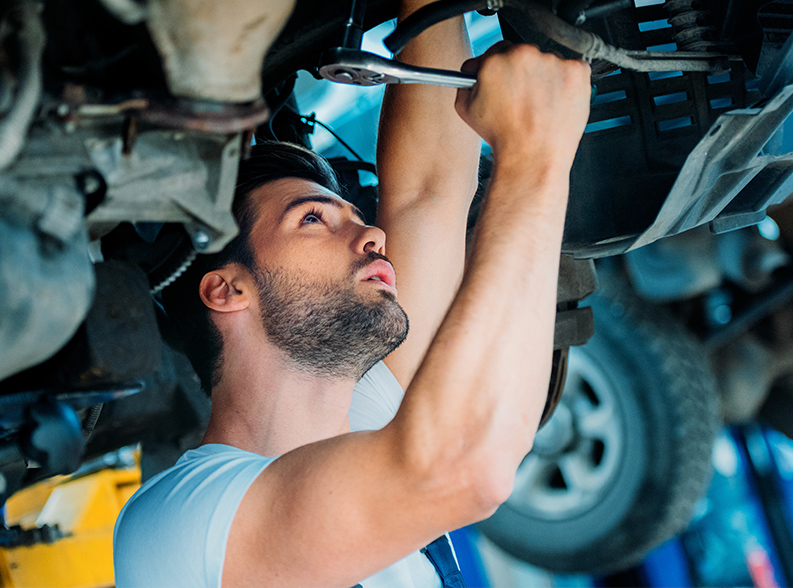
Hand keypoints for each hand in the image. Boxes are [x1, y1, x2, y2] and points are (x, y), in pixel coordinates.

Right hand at [455, 43, 590, 172]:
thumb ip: (467, 82)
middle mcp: (526, 55)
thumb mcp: (467, 109)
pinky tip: (556, 104)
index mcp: (497, 60)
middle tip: (524, 98)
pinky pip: (573, 71)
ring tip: (540, 107)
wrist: (532, 157)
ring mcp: (554, 62)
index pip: (499, 50)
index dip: (502, 67)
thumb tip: (472, 70)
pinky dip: (568, 85)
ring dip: (546, 78)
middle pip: (525, 54)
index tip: (506, 77)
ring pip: (550, 63)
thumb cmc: (503, 138)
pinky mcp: (577, 72)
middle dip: (524, 73)